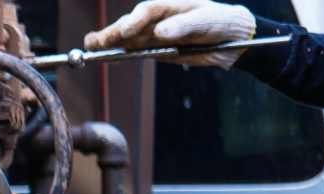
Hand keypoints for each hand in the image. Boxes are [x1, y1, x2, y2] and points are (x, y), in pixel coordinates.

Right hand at [84, 0, 256, 65]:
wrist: (234, 40)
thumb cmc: (222, 22)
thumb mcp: (207, 21)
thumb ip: (184, 25)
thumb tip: (159, 31)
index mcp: (171, 5)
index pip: (148, 10)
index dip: (134, 20)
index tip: (124, 32)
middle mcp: (159, 19)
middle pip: (131, 24)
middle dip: (112, 33)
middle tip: (95, 42)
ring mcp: (155, 34)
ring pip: (127, 38)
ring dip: (109, 44)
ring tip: (90, 49)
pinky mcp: (155, 49)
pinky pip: (134, 52)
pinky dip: (119, 55)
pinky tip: (104, 57)